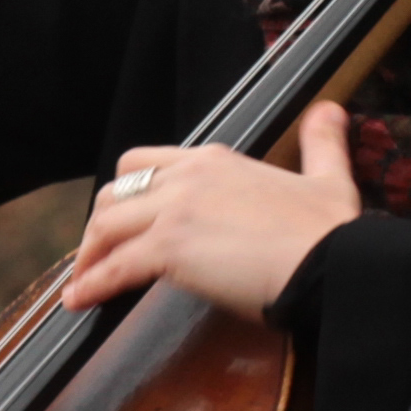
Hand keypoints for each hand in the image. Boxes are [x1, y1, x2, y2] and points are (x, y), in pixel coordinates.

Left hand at [59, 101, 361, 320]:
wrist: (331, 264)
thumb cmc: (331, 233)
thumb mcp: (328, 179)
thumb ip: (321, 143)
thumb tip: (330, 109)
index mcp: (216, 161)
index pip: (146, 164)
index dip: (128, 195)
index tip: (125, 223)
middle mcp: (188, 177)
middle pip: (115, 192)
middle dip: (100, 225)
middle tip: (99, 256)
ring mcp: (175, 210)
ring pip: (106, 224)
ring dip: (89, 256)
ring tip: (82, 283)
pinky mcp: (169, 248)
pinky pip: (114, 267)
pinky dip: (91, 285)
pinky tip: (79, 301)